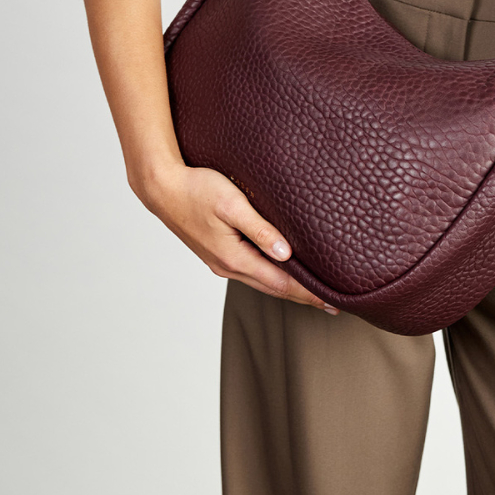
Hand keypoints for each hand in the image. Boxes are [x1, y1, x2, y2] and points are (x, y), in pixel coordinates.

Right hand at [134, 164, 338, 312]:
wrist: (162, 189)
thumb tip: (286, 253)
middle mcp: (227, 266)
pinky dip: (271, 277)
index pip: (281, 283)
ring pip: (262, 281)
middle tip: (332, 305)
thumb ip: (260, 229)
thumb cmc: (196, 190)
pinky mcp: (217, 253)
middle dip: (303, 297)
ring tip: (311, 293)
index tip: (333, 303)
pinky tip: (280, 272)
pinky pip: (251, 271)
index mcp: (234, 258)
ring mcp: (221, 262)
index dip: (308, 294)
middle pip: (273, 288)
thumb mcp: (232, 204)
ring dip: (287, 289)